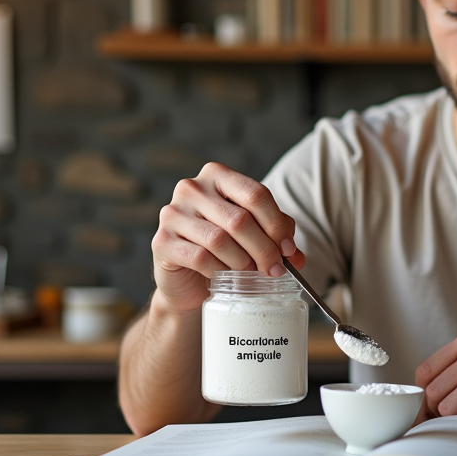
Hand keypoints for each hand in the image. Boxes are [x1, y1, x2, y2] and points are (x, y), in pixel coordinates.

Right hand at [150, 162, 305, 313]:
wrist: (187, 280)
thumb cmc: (224, 249)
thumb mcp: (255, 233)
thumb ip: (277, 233)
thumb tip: (295, 253)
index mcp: (217, 176)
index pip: (255, 194)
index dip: (276, 224)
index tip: (289, 250)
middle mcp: (191, 188)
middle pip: (240, 219)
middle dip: (264, 248)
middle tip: (275, 269)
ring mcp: (172, 213)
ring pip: (220, 239)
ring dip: (243, 261)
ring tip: (251, 272)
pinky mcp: (162, 241)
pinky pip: (200, 257)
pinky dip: (219, 270)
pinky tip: (225, 276)